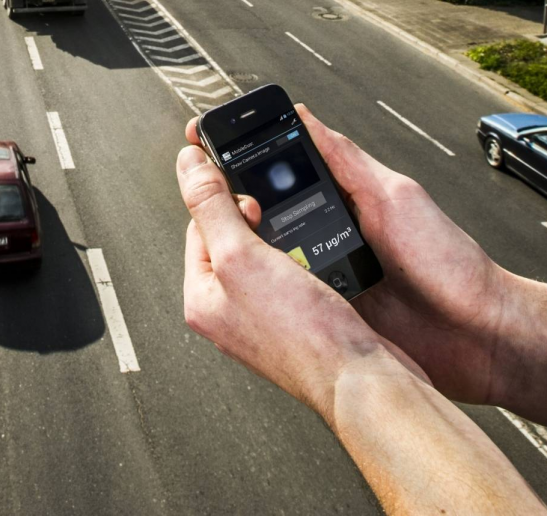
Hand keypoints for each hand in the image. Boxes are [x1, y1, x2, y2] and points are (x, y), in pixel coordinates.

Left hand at [179, 130, 413, 420]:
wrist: (360, 380)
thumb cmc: (303, 334)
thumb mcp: (242, 255)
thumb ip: (211, 206)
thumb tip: (186, 166)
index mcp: (201, 298)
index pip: (198, 226)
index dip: (225, 203)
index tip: (252, 198)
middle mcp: (227, 311)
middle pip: (233, 239)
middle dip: (258, 224)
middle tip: (279, 232)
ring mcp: (262, 320)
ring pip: (267, 257)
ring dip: (286, 243)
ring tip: (302, 255)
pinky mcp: (296, 324)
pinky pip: (294, 278)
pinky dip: (307, 264)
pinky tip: (319, 271)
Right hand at [182, 105, 516, 405]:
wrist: (481, 335)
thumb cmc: (451, 263)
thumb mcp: (394, 196)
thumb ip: (347, 160)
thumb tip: (304, 116)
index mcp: (346, 200)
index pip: (286, 172)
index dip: (247, 160)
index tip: (209, 144)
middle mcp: (332, 237)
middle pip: (270, 219)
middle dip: (239, 212)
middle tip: (211, 203)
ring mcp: (329, 279)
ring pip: (272, 263)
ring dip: (255, 257)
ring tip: (232, 247)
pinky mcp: (332, 316)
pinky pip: (292, 301)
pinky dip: (277, 296)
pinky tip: (264, 291)